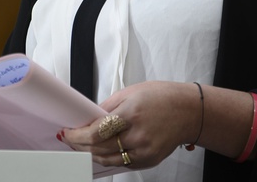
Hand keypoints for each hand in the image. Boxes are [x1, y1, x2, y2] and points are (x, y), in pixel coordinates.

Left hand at [60, 81, 196, 170]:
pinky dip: (108, 159)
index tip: (67, 133)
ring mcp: (144, 150)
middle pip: (99, 149)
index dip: (77, 136)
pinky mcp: (149, 160)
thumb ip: (108, 106)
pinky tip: (100, 152)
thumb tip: (88, 118)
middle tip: (70, 140)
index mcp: (131, 113)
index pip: (96, 132)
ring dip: (91, 154)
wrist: (189, 111)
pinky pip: (122, 164)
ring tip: (82, 147)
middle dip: (80, 145)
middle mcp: (138, 135)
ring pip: (108, 159)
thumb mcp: (132, 92)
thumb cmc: (163, 97)